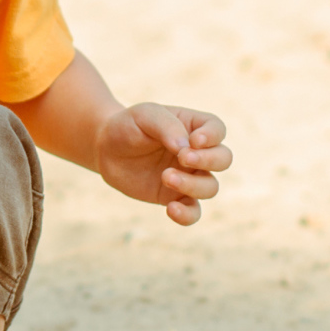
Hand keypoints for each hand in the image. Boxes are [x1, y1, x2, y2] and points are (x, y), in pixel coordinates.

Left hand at [93, 104, 230, 225]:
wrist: (106, 149)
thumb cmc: (129, 126)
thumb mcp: (145, 115)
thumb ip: (167, 126)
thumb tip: (186, 148)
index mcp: (194, 127)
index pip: (217, 129)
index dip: (212, 137)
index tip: (193, 141)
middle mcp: (197, 153)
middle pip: (224, 159)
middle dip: (209, 160)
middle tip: (183, 158)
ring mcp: (188, 176)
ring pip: (210, 187)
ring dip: (193, 185)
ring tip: (165, 176)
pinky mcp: (174, 196)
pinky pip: (193, 212)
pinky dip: (187, 215)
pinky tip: (171, 208)